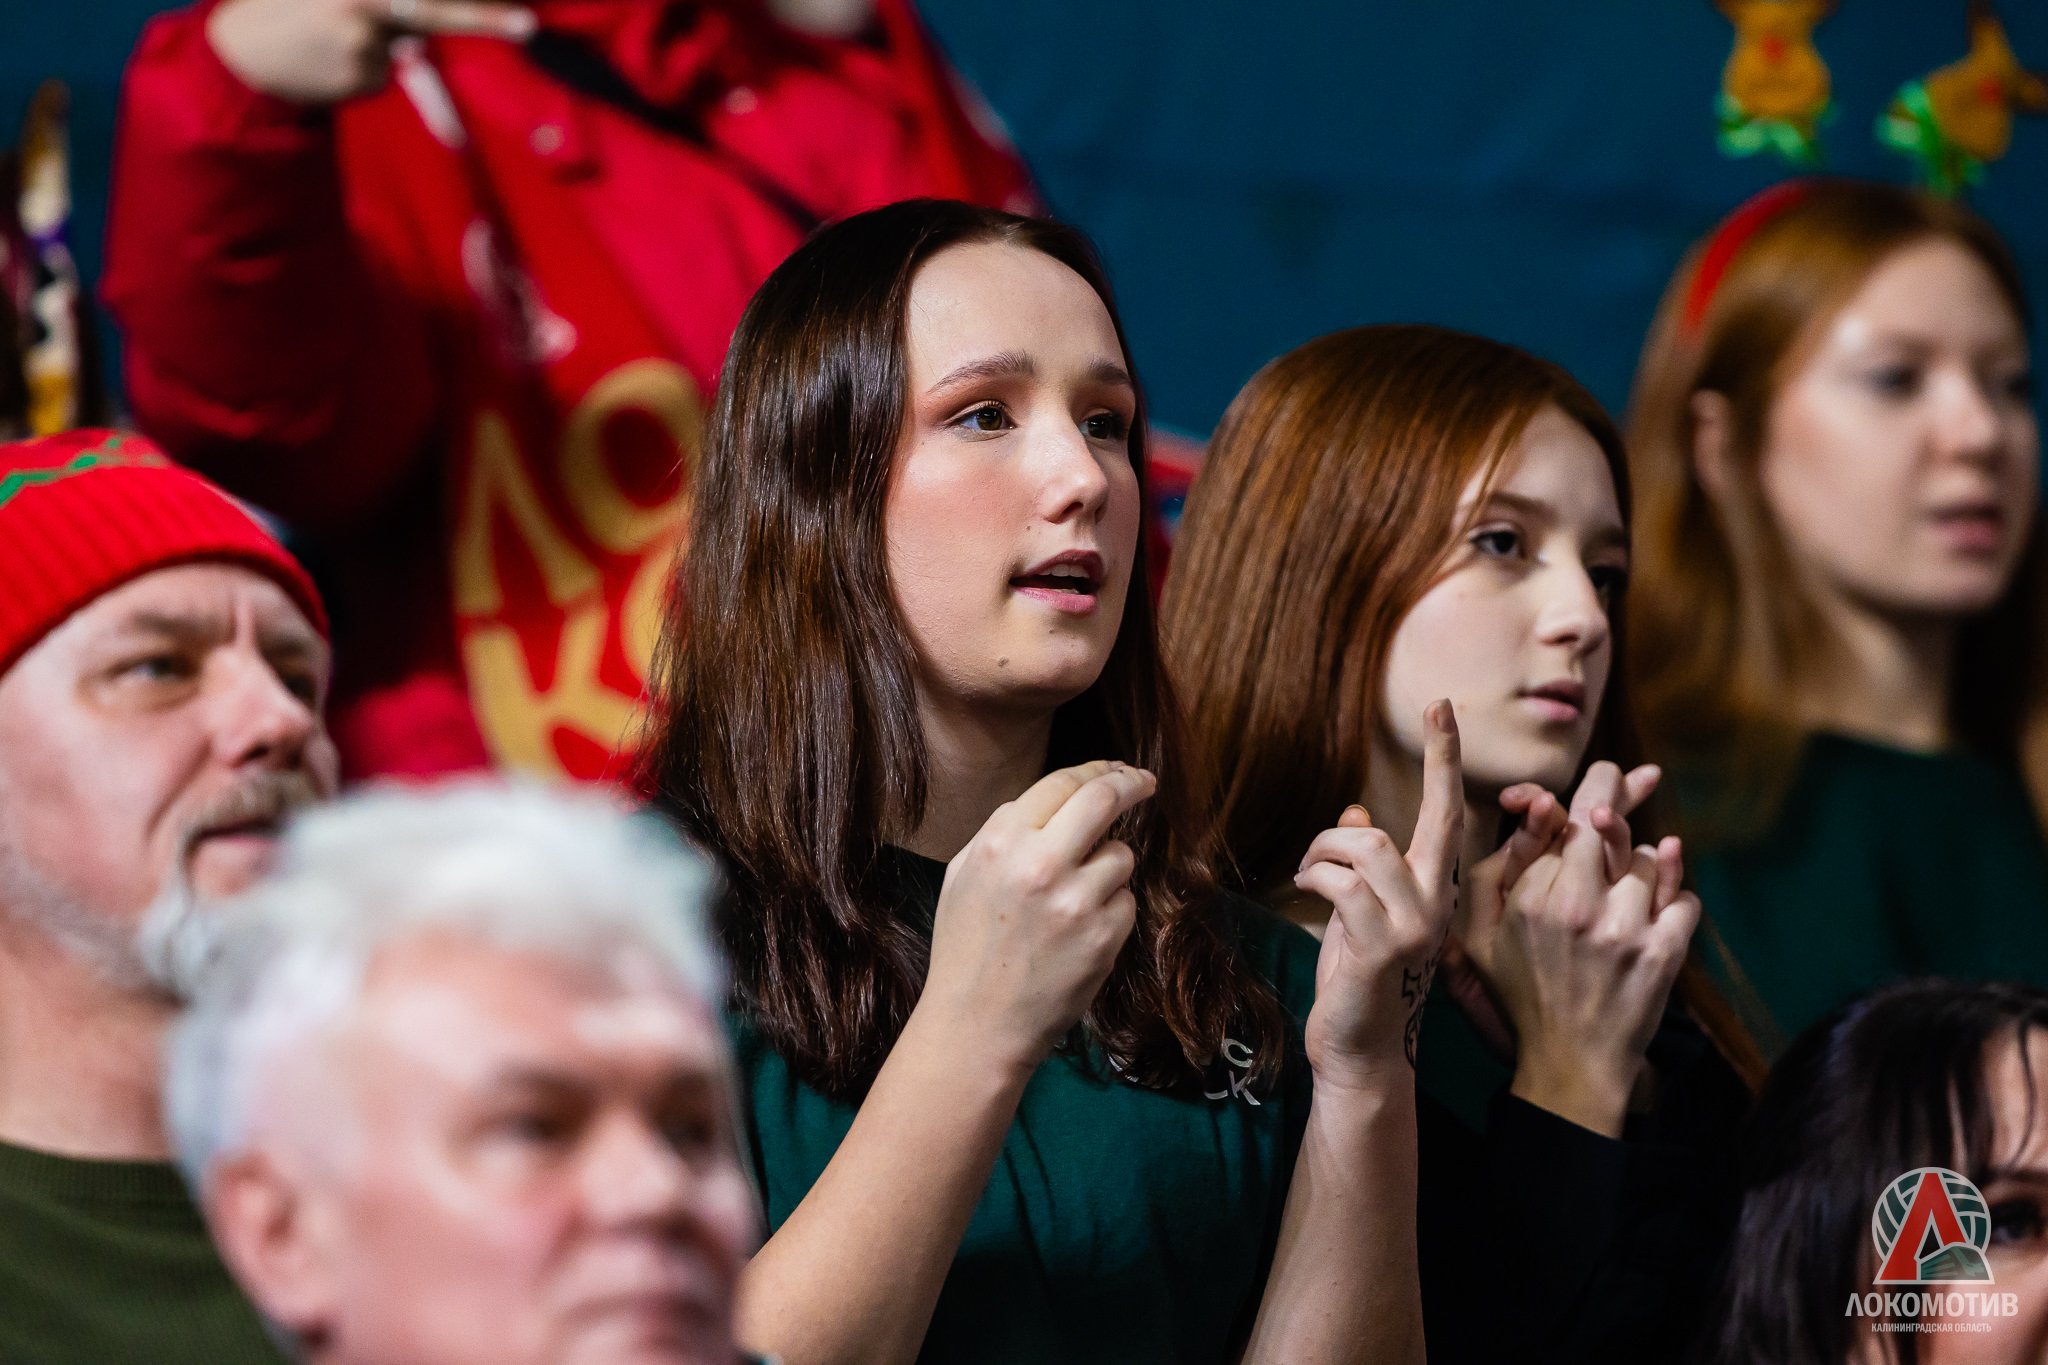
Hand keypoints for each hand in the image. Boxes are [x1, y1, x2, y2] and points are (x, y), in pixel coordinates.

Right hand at [208, 0, 534, 105]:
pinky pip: (383, 71)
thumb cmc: (282, 8)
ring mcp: (366, 40)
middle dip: (485, 17)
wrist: (238, 56)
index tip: (518, 15)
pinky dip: (365, 66)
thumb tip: (420, 25)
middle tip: (528, 24)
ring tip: (328, 37)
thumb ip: (377, 4)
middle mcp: (363, 4)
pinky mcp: (365, 75)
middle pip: (432, 9)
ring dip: (380, 42)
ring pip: (402, 45)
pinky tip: (328, 61)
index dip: (467, 7)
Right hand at [918, 761, 1154, 1077]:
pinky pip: (1126, 902)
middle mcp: (1041, 863)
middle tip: (1143, 783)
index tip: (1118, 770)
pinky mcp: (1105, 937)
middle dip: (1131, 784)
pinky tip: (1079, 934)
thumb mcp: (963, 875)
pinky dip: (1111, 910)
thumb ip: (1005, 832)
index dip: (1098, 768)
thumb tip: (1055, 802)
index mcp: (1001, 842)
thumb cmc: (965, 950)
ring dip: (1109, 868)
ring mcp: (1077, 901)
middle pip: (1104, 799)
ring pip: (1122, 856)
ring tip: (1075, 901)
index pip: (1063, 783)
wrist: (977, 1026)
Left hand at [1294, 701, 1462, 1089]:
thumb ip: (1366, 864)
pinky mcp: (1381, 943)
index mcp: (1439, 889)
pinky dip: (1315, 874)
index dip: (1447, 758)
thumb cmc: (1360, 981)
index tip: (1444, 705)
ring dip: (1326, 848)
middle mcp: (1439, 902)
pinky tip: (1303, 887)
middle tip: (1401, 752)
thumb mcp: (1362, 912)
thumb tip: (1358, 810)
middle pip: (1434, 818)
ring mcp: (1415, 924)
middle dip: (1428, 772)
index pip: (1452, 813)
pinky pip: (1342, 881)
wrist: (1361, 1054)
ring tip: (1308, 870)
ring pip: (1371, 846)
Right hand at [1465, 762, 1700, 1135]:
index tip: (1605, 777)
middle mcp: (1576, 905)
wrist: (1570, 1064)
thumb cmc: (1521, 996)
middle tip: (1642, 777)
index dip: (1581, 796)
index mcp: (1530, 899)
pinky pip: (1685, 898)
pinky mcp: (1663, 952)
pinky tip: (1658, 914)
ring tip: (1631, 887)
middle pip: (1607, 822)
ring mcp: (1624, 928)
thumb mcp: (1480, 938)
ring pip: (1652, 857)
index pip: (1560, 819)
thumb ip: (1495, 871)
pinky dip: (1678, 901)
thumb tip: (1542, 810)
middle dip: (1619, 800)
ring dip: (1647, 865)